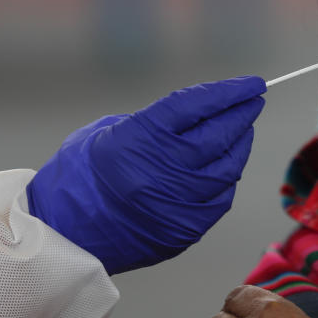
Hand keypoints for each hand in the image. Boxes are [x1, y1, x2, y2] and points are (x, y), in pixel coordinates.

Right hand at [27, 76, 265, 273]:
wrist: (63, 233)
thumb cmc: (80, 176)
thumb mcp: (109, 132)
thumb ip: (155, 123)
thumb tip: (198, 114)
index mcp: (140, 138)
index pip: (197, 105)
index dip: (229, 91)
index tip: (252, 84)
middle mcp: (163, 169)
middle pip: (219, 133)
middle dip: (241, 114)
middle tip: (254, 101)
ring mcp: (177, 200)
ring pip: (227, 166)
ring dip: (239, 144)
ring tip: (243, 129)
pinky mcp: (186, 227)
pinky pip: (221, 197)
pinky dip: (227, 178)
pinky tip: (227, 165)